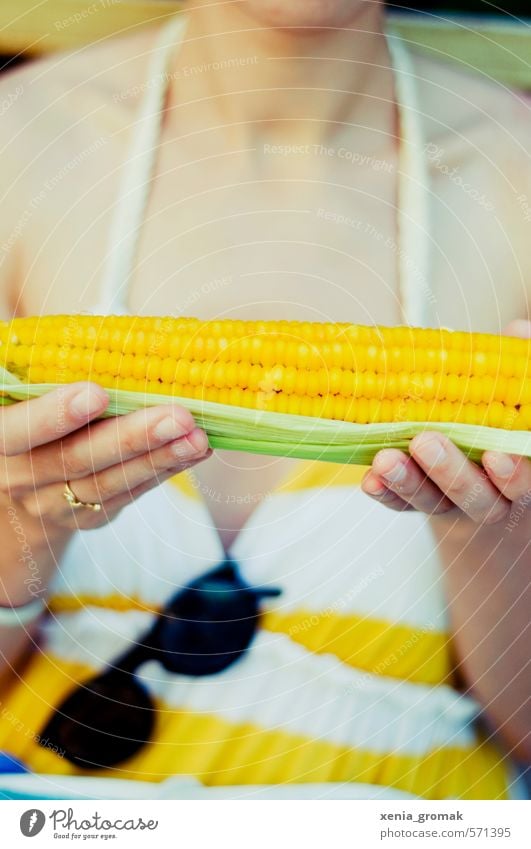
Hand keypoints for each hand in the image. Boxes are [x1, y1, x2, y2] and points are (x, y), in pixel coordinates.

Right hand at [0, 382, 210, 529]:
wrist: (15, 490)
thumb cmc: (23, 418)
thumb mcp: (19, 394)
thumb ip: (47, 371)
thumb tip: (112, 330)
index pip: (16, 431)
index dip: (54, 415)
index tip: (97, 393)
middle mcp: (19, 476)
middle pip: (75, 459)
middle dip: (131, 437)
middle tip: (177, 416)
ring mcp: (54, 501)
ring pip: (108, 484)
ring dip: (159, 457)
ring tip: (197, 434)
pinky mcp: (89, 516)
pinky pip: (129, 495)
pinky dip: (164, 470)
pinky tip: (194, 450)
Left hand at [361, 320, 530, 525]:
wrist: (478, 456)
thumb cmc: (500, 415)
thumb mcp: (514, 394)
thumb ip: (520, 365)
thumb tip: (517, 331)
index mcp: (520, 471)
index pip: (521, 483)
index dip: (511, 474)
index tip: (495, 455)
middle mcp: (491, 495)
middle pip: (475, 496)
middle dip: (449, 471)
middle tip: (424, 442)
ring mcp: (452, 502)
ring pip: (433, 502)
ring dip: (408, 481)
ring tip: (385, 459)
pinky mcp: (418, 502)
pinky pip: (402, 505)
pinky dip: (387, 493)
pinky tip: (371, 480)